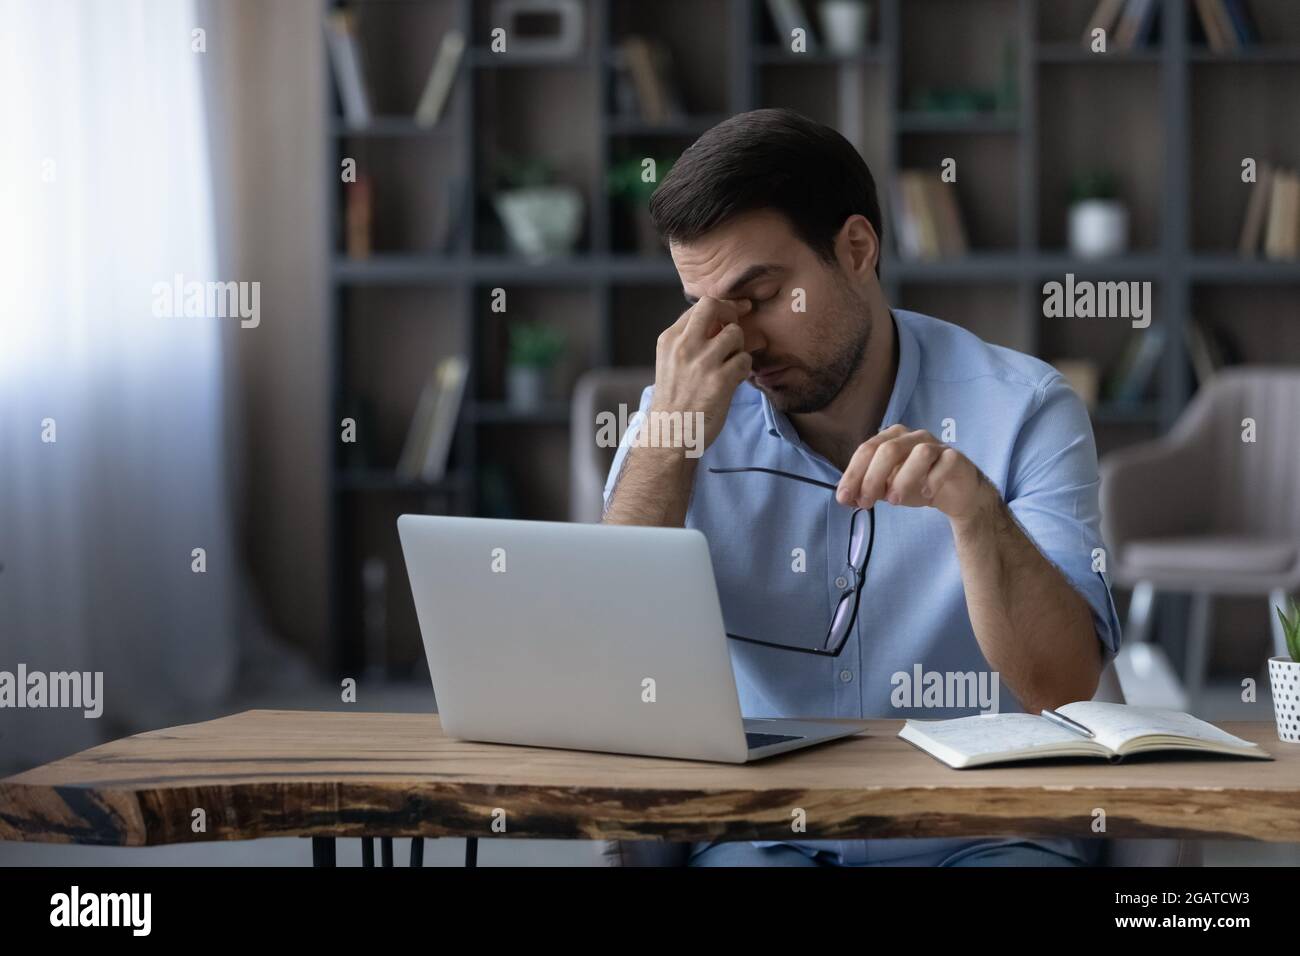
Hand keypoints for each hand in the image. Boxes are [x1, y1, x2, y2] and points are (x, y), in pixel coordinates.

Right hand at [650, 296, 753, 451]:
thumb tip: (722, 322)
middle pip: (714, 305)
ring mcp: (702, 362)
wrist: (669, 435)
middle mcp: (684, 346)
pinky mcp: (719, 381)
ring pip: (735, 333)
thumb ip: (690, 341)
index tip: (732, 314)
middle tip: (737, 325)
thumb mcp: (671, 363)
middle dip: (731, 311)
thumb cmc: (674, 401)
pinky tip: (735, 380)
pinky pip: (745, 360)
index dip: (720, 308)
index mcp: (669, 339)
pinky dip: (744, 369)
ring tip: (732, 363)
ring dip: (740, 347)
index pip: (699, 306)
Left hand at [834, 424, 995, 522]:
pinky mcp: (956, 458)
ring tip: (894, 501)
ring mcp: (936, 445)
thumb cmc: (917, 484)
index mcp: (891, 438)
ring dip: (903, 478)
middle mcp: (913, 437)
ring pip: (920, 452)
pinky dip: (933, 479)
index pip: (867, 450)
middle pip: (889, 449)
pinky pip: (946, 463)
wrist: (955, 492)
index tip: (844, 498)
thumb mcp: (887, 488)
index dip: (853, 474)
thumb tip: (844, 497)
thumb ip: (868, 489)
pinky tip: (925, 494)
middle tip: (866, 502)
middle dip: (873, 477)